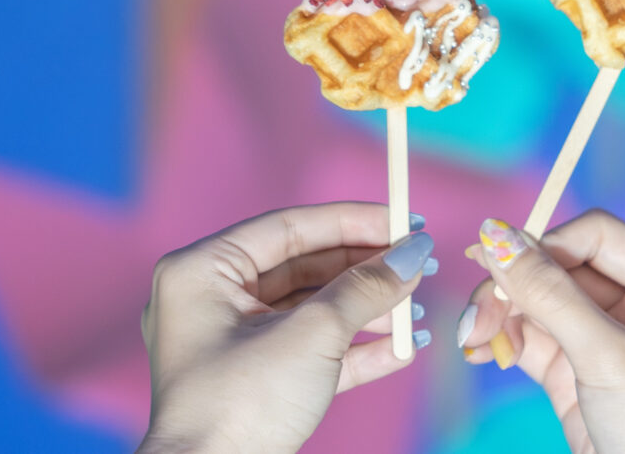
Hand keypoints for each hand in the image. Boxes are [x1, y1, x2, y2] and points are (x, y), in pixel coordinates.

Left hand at [137, 203, 434, 452]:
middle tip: (420, 262)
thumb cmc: (242, 404)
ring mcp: (235, 343)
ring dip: (370, 309)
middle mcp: (214, 300)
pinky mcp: (258, 381)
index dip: (354, 221)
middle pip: (307, 266)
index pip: (291, 228)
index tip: (406, 220)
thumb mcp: (312, 334)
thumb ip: (366, 287)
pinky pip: (313, 350)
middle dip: (368, 269)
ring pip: (314, 309)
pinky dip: (358, 348)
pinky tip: (404, 347)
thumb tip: (415, 254)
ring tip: (417, 308)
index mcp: (204, 271)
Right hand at [457, 210, 624, 453]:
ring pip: (538, 300)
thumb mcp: (607, 357)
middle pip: (560, 266)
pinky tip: (479, 352)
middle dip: (515, 286)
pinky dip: (502, 340)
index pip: (597, 235)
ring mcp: (606, 337)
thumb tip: (496, 235)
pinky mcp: (577, 369)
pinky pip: (530, 336)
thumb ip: (550, 294)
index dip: (547, 245)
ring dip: (500, 314)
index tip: (501, 266)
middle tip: (477, 313)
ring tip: (472, 339)